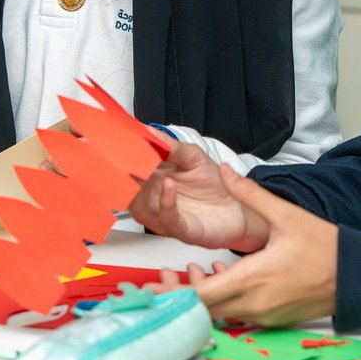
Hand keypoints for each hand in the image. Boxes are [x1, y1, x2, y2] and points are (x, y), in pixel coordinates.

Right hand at [130, 143, 268, 251]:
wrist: (238, 209)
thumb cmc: (213, 185)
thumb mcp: (193, 157)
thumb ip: (172, 146)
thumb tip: (150, 131)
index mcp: (153, 179)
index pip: (129, 167)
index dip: (123, 154)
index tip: (123, 138)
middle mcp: (153, 198)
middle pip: (127, 187)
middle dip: (122, 172)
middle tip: (123, 153)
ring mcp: (164, 214)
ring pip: (139, 206)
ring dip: (138, 187)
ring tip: (144, 167)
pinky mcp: (181, 228)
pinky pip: (167, 217)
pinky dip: (165, 202)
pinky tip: (168, 185)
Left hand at [163, 164, 337, 326]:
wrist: (355, 276)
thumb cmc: (325, 249)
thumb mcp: (285, 215)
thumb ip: (250, 194)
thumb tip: (226, 171)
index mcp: (252, 279)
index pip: (199, 296)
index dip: (171, 292)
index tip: (152, 284)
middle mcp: (254, 304)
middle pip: (202, 308)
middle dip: (180, 293)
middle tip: (164, 277)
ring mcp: (262, 315)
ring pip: (218, 312)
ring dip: (202, 294)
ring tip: (195, 271)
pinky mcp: (271, 317)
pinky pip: (236, 313)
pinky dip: (223, 298)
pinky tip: (224, 275)